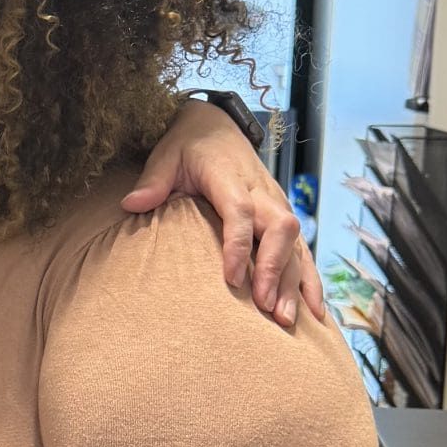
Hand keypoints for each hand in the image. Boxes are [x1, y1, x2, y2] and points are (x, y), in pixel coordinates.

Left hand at [123, 103, 322, 327]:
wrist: (216, 126)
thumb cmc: (188, 145)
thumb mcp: (166, 155)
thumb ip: (153, 180)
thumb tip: (131, 204)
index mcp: (231, 177)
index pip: (242, 212)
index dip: (239, 245)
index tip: (231, 279)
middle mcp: (262, 192)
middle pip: (280, 229)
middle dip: (275, 269)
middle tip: (265, 308)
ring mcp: (277, 205)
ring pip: (296, 243)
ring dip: (295, 282)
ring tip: (286, 321)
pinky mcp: (284, 218)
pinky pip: (303, 250)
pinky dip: (310, 280)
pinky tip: (315, 312)